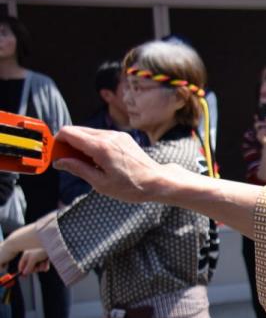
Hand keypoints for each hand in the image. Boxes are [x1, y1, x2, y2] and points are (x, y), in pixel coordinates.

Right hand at [18, 248, 47, 274]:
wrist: (52, 248)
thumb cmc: (41, 251)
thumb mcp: (33, 259)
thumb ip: (28, 266)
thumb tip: (24, 273)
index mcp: (26, 256)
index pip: (21, 265)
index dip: (22, 271)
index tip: (23, 276)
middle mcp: (31, 258)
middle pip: (30, 269)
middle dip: (34, 269)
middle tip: (37, 266)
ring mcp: (38, 260)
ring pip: (38, 269)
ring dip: (41, 267)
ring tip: (43, 261)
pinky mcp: (45, 261)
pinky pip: (44, 268)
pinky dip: (45, 266)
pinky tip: (46, 262)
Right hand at [53, 127, 168, 204]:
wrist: (158, 182)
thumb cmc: (132, 186)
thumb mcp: (101, 183)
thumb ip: (78, 169)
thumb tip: (60, 162)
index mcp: (101, 147)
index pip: (68, 133)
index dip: (57, 142)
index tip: (56, 155)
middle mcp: (109, 136)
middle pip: (76, 130)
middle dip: (68, 144)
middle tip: (68, 162)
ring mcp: (117, 135)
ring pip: (88, 133)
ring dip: (80, 145)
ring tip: (85, 164)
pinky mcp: (123, 137)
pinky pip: (100, 136)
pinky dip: (92, 144)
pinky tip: (97, 160)